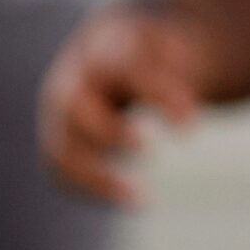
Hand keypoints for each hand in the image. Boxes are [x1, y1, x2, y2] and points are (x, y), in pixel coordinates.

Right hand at [37, 0, 206, 205]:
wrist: (111, 51)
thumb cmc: (150, 53)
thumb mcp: (171, 50)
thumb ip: (177, 79)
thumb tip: (188, 119)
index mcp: (104, 48)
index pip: (126, 69)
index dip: (157, 97)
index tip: (190, 128)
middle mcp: (74, 81)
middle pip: (75, 108)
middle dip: (109, 133)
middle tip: (148, 151)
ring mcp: (60, 113)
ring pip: (62, 149)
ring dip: (97, 178)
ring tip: (141, 199)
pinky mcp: (59, 139)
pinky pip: (61, 170)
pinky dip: (91, 191)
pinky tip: (134, 201)